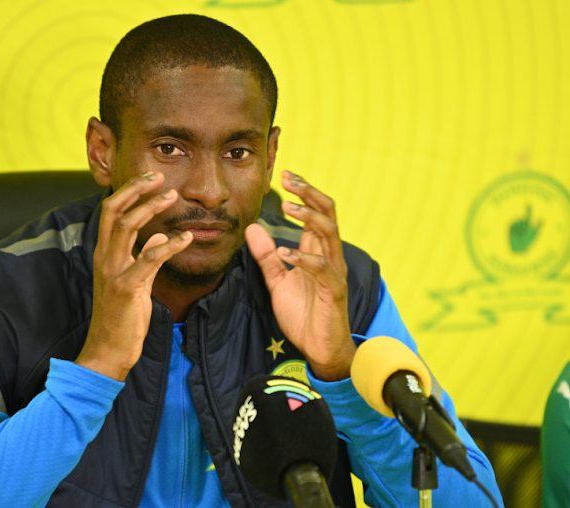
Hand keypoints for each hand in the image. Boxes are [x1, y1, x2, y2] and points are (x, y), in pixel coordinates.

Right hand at [75, 172, 192, 380]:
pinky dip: (168, 245)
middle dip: (136, 188)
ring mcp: (113, 271)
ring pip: (126, 227)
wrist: (108, 350)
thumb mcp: (133, 283)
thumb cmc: (121, 317)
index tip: (151, 177)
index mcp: (105, 253)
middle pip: (114, 210)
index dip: (130, 190)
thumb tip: (155, 238)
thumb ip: (142, 258)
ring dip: (150, 207)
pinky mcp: (126, 288)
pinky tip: (185, 238)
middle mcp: (104, 257)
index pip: (111, 211)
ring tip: (172, 196)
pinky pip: (148, 259)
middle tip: (159, 176)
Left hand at [245, 171, 354, 381]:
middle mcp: (329, 257)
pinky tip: (284, 253)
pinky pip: (322, 269)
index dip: (303, 193)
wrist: (319, 348)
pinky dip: (303, 258)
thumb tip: (252, 228)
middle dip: (309, 194)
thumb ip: (266, 256)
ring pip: (330, 234)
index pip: (315, 213)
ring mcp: (333, 273)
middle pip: (327, 214)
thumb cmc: (303, 314)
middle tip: (289, 179)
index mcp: (317, 252)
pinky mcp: (333, 292)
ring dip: (309, 218)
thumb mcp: (278, 281)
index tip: (286, 175)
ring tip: (288, 206)